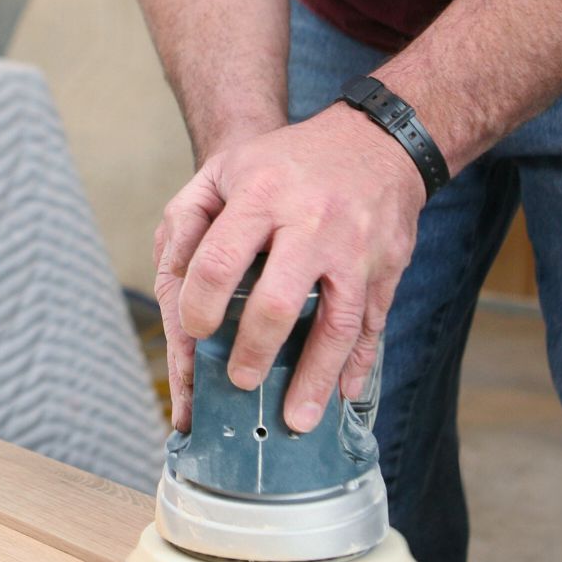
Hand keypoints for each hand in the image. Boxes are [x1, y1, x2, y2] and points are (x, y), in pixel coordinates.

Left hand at [154, 104, 425, 432]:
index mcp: (261, 198)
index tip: (197, 333)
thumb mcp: (225, 170)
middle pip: (278, 304)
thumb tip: (173, 283)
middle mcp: (311, 223)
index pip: (220, 264)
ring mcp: (356, 249)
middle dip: (254, 353)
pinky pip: (373, 324)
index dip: (201, 307)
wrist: (376, 140)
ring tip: (296, 421)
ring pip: (336, 325)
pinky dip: (359, 364)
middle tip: (238, 382)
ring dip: (314, 379)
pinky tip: (344, 396)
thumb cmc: (284, 164)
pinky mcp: (388, 267)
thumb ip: (188, 220)